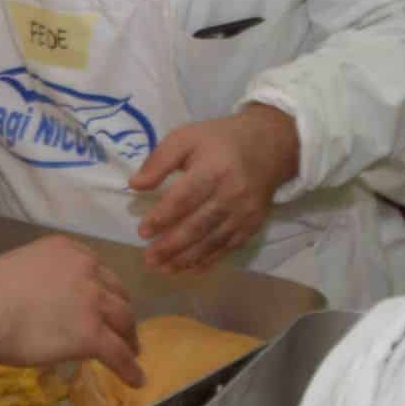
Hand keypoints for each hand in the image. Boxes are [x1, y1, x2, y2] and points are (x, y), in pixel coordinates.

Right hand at [0, 235, 140, 385]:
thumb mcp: (23, 267)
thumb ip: (44, 277)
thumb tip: (45, 300)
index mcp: (68, 250)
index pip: (99, 271)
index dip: (105, 290)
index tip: (105, 303)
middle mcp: (87, 270)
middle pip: (117, 294)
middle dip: (122, 313)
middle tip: (122, 329)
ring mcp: (93, 302)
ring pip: (124, 321)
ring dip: (130, 338)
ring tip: (132, 353)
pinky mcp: (92, 334)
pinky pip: (118, 353)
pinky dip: (129, 368)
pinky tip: (135, 379)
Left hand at [130, 104, 300, 274]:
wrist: (269, 146)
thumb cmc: (219, 141)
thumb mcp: (186, 137)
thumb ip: (159, 160)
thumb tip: (135, 184)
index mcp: (214, 169)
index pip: (185, 198)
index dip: (163, 217)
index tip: (142, 232)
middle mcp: (232, 194)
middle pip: (198, 226)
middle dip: (171, 246)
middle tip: (148, 258)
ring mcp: (244, 213)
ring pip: (212, 241)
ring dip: (186, 258)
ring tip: (163, 268)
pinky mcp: (252, 224)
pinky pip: (228, 247)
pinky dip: (208, 260)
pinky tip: (190, 268)